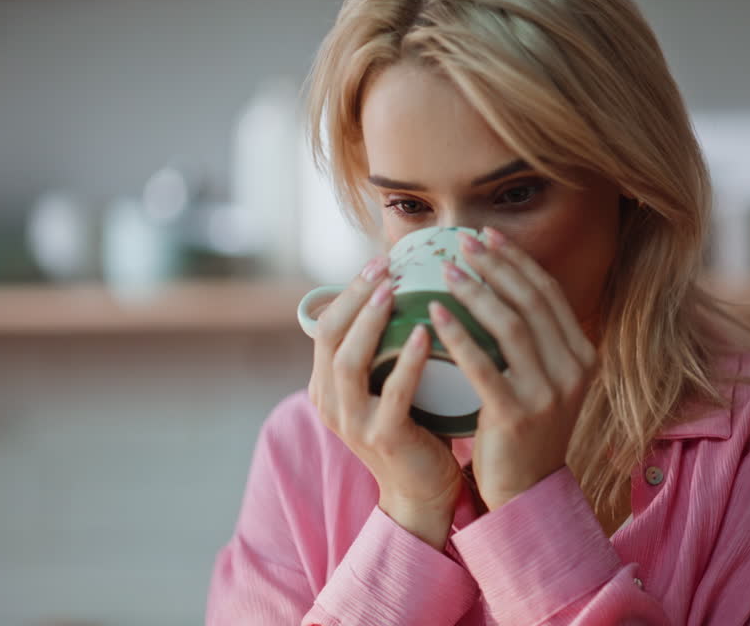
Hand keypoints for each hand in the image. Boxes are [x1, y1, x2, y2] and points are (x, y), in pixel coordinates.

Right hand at [308, 255, 464, 549]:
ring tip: (394, 289)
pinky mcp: (383, 438)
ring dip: (370, 321)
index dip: (348, 291)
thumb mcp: (386, 382)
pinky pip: (393, 394)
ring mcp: (353, 423)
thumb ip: (382, 347)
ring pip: (349, 362)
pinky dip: (407, 361)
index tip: (378, 260)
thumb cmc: (413, 426)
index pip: (326, 327)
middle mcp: (330, 403)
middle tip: (384, 265)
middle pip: (330, 337)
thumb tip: (400, 287)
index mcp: (326, 385)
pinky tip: (423, 333)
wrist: (423, 490)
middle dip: (354, 296)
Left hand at [431, 227, 598, 511]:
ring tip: (444, 270)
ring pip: (511, 327)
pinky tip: (434, 313)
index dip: (517, 260)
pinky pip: (484, 365)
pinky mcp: (517, 415)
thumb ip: (532, 340)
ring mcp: (548, 394)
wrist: (524, 491)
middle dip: (496, 265)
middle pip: (532, 302)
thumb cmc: (521, 428)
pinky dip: (458, 334)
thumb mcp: (542, 380)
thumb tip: (497, 282)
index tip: (487, 234)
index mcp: (582, 355)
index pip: (549, 294)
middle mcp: (573, 370)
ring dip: (476, 292)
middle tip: (462, 241)